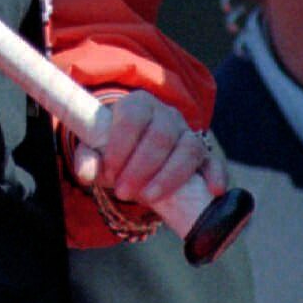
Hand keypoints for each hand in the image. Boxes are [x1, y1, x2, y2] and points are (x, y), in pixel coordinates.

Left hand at [71, 92, 223, 209]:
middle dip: (141, 167)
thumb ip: (87, 158)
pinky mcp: (204, 154)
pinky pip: (214, 160)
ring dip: (169, 176)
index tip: (109, 172)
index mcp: (138, 104)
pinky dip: (216, 174)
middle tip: (123, 192)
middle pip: (160, 135)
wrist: (137, 149)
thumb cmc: (116, 148)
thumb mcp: (96, 149)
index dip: (121, 146)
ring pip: (188, 148)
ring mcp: (188, 132)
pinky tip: (213, 190)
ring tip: (148, 198)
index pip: (133, 117)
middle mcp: (166, 114)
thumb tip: (86, 172)